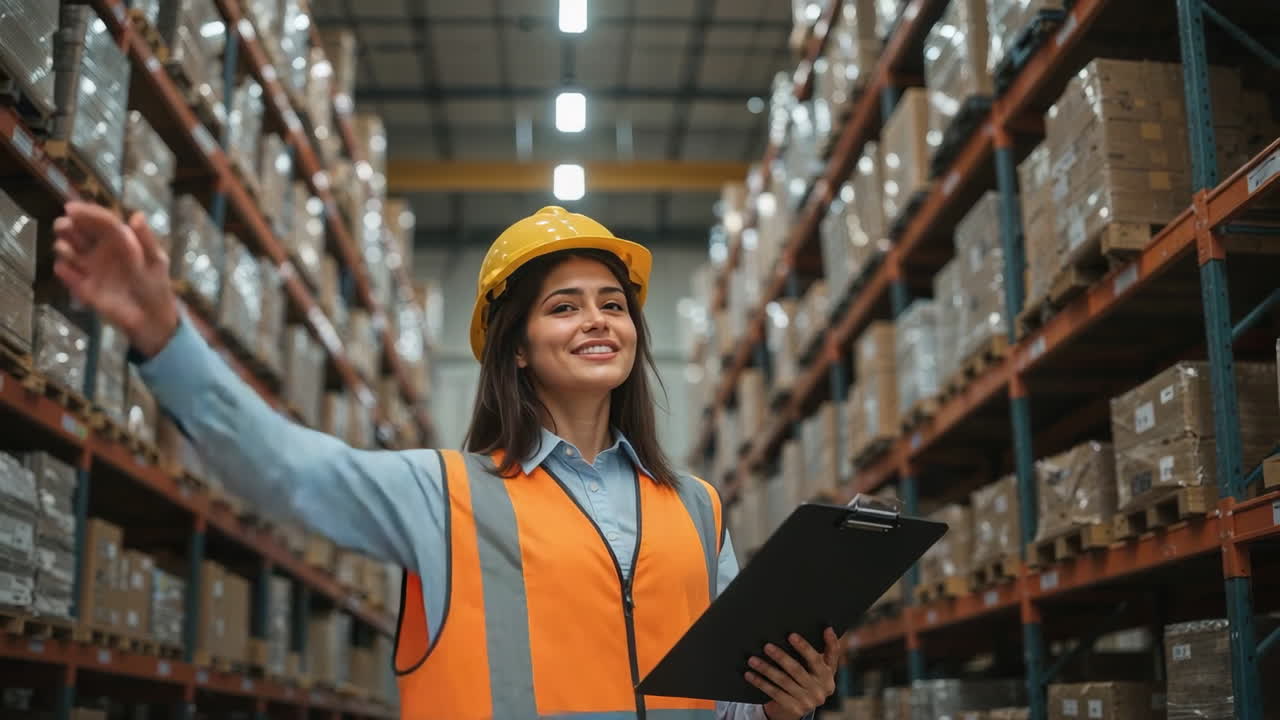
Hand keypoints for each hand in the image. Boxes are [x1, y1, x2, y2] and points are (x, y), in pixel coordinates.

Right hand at [53, 202, 178, 356]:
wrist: (151, 318)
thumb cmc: (155, 285)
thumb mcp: (156, 260)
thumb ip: (146, 239)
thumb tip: (136, 215)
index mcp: (119, 240)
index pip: (100, 221)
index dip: (87, 212)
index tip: (71, 209)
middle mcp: (100, 250)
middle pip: (79, 232)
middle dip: (68, 226)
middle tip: (63, 226)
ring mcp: (90, 268)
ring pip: (69, 251)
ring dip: (64, 247)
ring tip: (67, 249)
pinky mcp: (83, 287)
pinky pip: (68, 275)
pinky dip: (64, 271)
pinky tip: (65, 269)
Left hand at [745, 628, 841, 719]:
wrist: (802, 705)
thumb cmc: (811, 677)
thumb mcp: (822, 666)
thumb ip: (829, 649)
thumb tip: (829, 629)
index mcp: (828, 676)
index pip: (817, 659)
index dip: (805, 647)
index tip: (791, 635)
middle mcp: (820, 690)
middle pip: (797, 670)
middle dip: (781, 657)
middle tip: (766, 646)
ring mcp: (808, 701)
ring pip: (783, 681)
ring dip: (766, 669)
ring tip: (752, 659)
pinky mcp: (795, 708)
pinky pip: (774, 693)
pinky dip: (761, 682)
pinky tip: (750, 674)